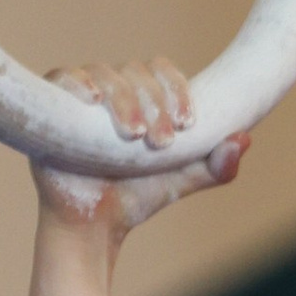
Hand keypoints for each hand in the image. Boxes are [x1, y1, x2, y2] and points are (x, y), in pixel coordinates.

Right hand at [32, 62, 248, 239]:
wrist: (98, 225)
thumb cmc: (139, 196)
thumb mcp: (184, 180)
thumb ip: (216, 164)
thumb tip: (244, 139)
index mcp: (143, 97)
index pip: (160, 70)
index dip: (175, 87)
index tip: (188, 121)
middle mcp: (112, 90)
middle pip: (133, 71)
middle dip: (153, 102)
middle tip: (163, 142)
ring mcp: (80, 96)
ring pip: (103, 72)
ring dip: (124, 99)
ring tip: (136, 136)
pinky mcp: (51, 107)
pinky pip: (62, 77)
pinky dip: (78, 82)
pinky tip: (94, 100)